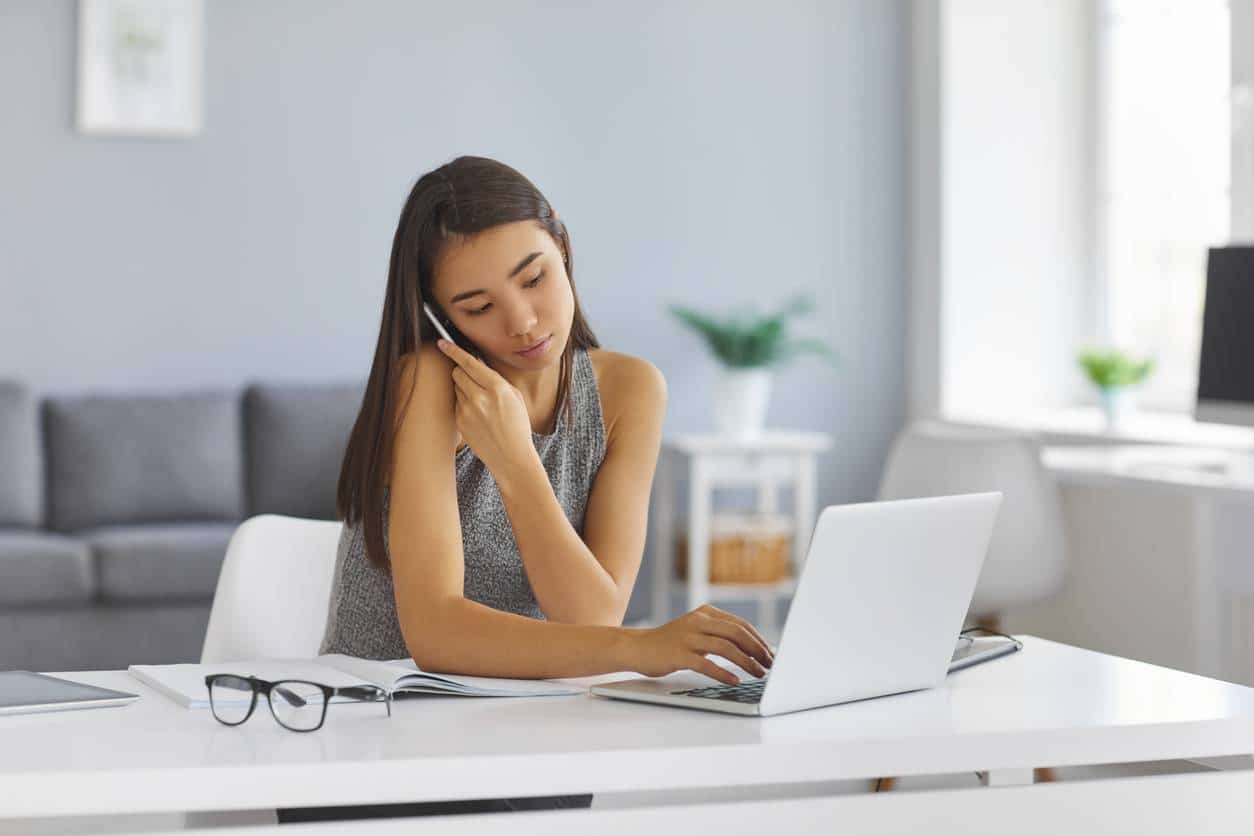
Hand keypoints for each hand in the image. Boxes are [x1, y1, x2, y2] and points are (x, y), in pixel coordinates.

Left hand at [436, 339, 536, 477]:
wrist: (511, 457)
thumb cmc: (517, 426)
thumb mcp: (515, 397)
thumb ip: (497, 380)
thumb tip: (479, 367)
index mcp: (497, 388)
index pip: (469, 363)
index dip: (453, 350)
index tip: (443, 343)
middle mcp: (479, 398)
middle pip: (457, 372)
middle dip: (463, 371)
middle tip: (474, 379)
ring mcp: (467, 411)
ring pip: (456, 387)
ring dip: (464, 388)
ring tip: (480, 403)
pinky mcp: (459, 422)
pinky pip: (456, 403)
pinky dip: (464, 404)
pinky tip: (478, 416)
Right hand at [624, 605, 775, 685]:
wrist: (637, 647)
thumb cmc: (670, 643)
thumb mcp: (696, 630)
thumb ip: (718, 634)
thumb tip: (751, 648)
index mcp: (706, 613)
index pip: (740, 624)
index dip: (759, 640)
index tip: (770, 654)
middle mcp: (698, 621)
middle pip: (736, 633)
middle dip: (757, 650)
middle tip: (770, 665)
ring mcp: (688, 637)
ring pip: (725, 647)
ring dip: (746, 662)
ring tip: (758, 674)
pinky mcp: (679, 654)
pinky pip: (706, 664)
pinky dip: (723, 673)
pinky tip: (735, 681)